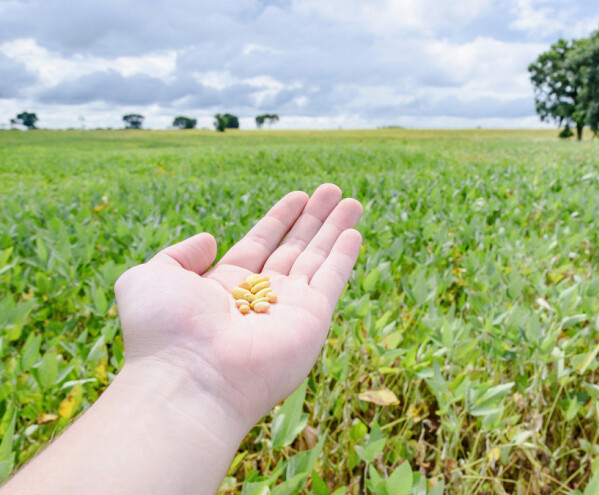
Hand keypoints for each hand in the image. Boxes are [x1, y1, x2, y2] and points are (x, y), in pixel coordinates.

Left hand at [113, 183, 362, 425]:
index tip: (300, 196)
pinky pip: (331, 280)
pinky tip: (355, 232)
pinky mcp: (312, 320)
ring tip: (352, 200)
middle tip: (333, 190)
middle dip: (314, 219)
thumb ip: (178, 254)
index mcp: (225, 287)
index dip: (280, 219)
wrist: (191, 379)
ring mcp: (288, 309)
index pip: (260, 243)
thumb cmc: (164, 332)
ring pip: (317, 259)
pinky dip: (344, 256)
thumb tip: (210, 240)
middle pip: (294, 248)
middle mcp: (260, 298)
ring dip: (335, 229)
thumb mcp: (150, 277)